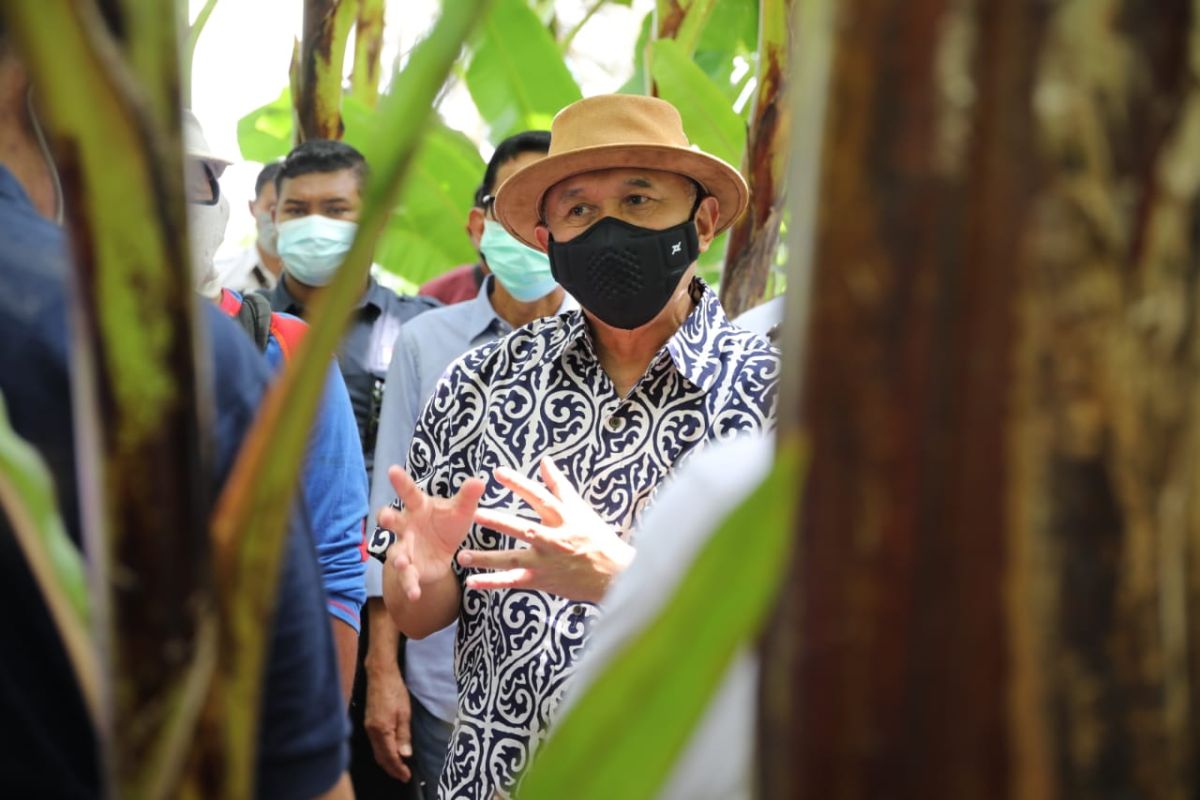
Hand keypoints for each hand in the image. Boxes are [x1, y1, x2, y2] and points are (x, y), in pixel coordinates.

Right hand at [363, 658, 412, 781]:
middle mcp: (372, 731)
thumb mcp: (404, 713)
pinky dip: (383, 753)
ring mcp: (368, 728)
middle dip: (392, 769)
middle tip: (403, 776)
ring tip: (398, 769)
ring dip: (387, 762)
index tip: (407, 776)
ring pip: (377, 752)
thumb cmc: (395, 691)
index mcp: (381, 730)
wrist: (380, 675)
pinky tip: (390, 754)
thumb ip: (404, 735)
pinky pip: (375, 744)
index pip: (390, 756)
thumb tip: (405, 755)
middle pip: (381, 757)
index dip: (399, 768)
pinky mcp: (369, 723)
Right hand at [378, 466, 484, 601]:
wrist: (444, 551)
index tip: (392, 470)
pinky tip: (415, 595)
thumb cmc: (447, 523)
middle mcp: (407, 526)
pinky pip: (406, 578)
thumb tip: (479, 482)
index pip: (410, 493)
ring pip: (396, 552)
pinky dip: (409, 586)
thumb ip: (468, 497)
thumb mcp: (461, 511)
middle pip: (392, 520)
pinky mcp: (410, 569)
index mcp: (418, 507)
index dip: (401, 482)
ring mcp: (406, 548)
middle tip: (385, 518)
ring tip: (402, 562)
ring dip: (398, 557)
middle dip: (386, 518)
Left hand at [459, 457, 634, 601]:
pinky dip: (492, 583)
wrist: (613, 575)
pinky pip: (513, 581)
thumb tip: (544, 461)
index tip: (498, 472)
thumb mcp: (581, 508)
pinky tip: (472, 582)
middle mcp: (553, 539)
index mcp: (563, 518)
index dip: (519, 484)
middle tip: (474, 514)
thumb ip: (559, 485)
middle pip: (522, 528)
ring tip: (462, 555)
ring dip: (487, 558)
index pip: (539, 497)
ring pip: (512, 559)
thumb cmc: (597, 538)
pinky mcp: (541, 580)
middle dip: (498, 521)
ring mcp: (546, 562)